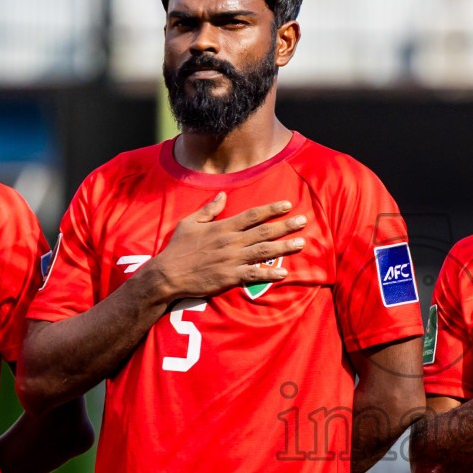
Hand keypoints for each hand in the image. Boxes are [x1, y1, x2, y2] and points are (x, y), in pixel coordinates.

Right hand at [144, 191, 307, 300]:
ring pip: (264, 251)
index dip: (272, 209)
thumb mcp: (190, 222)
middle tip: (304, 221)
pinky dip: (269, 274)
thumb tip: (222, 195)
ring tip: (301, 243)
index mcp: (223, 227)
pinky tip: (284, 273)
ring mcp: (232, 259)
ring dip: (284, 247)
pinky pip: (254, 274)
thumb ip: (209, 209)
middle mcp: (231, 241)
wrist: (168, 274)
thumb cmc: (178, 248)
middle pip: (264, 231)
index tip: (288, 205)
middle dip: (286, 225)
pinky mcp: (230, 276)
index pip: (253, 215)